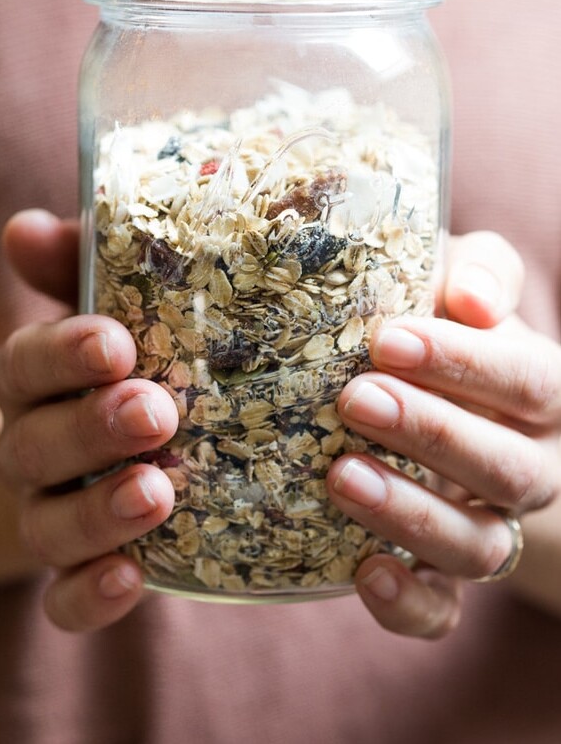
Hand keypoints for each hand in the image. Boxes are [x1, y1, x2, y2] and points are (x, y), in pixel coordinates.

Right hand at [0, 210, 178, 630]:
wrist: (107, 453)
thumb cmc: (125, 362)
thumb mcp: (110, 311)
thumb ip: (80, 269)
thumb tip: (24, 227)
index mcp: (35, 380)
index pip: (25, 364)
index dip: (60, 355)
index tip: (115, 344)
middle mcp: (30, 448)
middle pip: (35, 445)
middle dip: (90, 429)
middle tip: (154, 412)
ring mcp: (50, 514)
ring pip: (47, 525)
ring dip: (96, 514)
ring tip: (157, 495)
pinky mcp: (79, 569)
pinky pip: (65, 600)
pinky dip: (89, 596)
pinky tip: (132, 581)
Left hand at [327, 231, 560, 637]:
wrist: (449, 401)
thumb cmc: (447, 328)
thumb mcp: (467, 286)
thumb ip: (481, 272)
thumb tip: (471, 296)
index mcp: (543, 394)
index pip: (528, 383)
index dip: (466, 365)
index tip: (387, 339)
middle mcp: (530, 467)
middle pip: (507, 469)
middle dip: (432, 435)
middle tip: (356, 399)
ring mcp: (491, 527)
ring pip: (479, 547)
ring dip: (413, 516)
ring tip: (341, 476)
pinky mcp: (445, 574)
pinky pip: (443, 611)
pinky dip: (410, 605)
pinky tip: (365, 574)